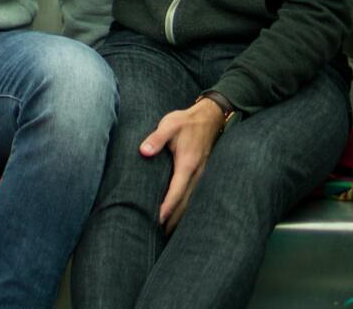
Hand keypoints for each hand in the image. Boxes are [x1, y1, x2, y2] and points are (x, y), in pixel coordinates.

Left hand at [139, 97, 225, 233]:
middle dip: (174, 219)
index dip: (167, 207)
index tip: (158, 220)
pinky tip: (181, 216)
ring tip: (168, 232)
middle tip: (160, 235)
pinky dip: (188, 208)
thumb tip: (143, 152)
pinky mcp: (203, 175)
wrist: (209, 117)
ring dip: (181, 217)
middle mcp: (198, 173)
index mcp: (188, 164)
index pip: (176, 191)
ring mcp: (203, 175)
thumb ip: (156, 138)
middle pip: (186, 202)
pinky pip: (195, 196)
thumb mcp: (168, 125)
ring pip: (192, 202)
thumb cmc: (185, 122)